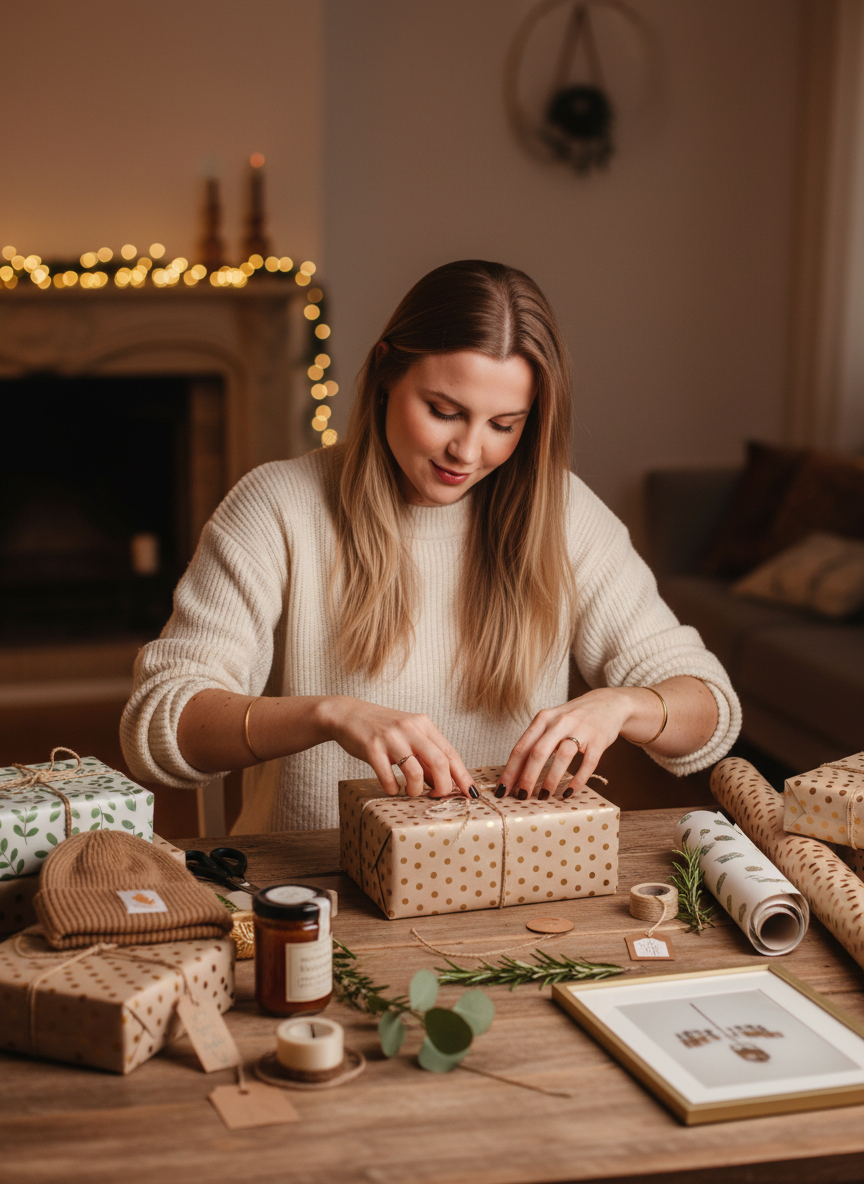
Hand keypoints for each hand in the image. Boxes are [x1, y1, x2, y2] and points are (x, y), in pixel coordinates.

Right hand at [319, 696, 475, 798]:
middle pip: (439, 762)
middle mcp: (410, 728)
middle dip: (443, 786)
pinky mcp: (372, 747)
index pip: (450, 753)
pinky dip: (393, 788)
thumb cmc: (381, 729)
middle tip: (437, 797)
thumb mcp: (408, 735)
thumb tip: (442, 783)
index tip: (471, 794)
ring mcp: (391, 738)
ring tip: (411, 792)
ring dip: (416, 790)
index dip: (463, 776)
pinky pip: (388, 777)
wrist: (348, 714)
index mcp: (423, 725)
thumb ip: (425, 755)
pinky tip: (392, 788)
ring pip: (415, 772)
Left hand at [497, 688, 643, 799]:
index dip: (510, 770)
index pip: (522, 747)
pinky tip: (568, 793)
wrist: (607, 704)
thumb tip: (516, 775)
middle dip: (527, 777)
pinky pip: (587, 763)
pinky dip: (577, 780)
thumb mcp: (551, 723)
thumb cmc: (572, 719)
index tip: (502, 789)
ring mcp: (581, 729)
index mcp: (543, 718)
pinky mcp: (599, 740)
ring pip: (562, 756)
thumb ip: (536, 743)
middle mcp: (560, 722)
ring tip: (544, 797)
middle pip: (538, 752)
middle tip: (521, 797)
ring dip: (550, 780)